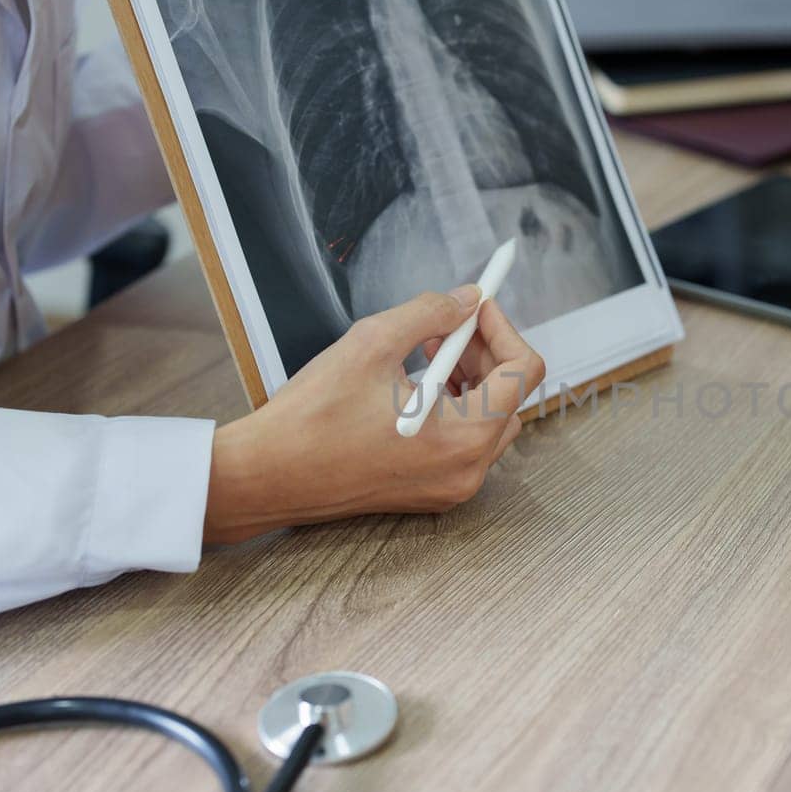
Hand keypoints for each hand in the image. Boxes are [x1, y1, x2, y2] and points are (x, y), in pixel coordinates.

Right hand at [205, 286, 545, 543]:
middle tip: (448, 324)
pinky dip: (452, 408)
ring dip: (469, 379)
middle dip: (485, 352)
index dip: (502, 328)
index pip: (523, 372)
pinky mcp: (429, 491)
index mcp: (464, 437)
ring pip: (488, 421)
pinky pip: (462, 444)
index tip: (476, 306)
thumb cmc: (312, 418)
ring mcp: (449, 486)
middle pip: (510, 397)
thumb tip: (466, 300)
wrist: (266, 475)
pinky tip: (413, 385)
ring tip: (425, 351)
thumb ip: (430, 313)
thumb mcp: (373, 343)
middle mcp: (467, 470)